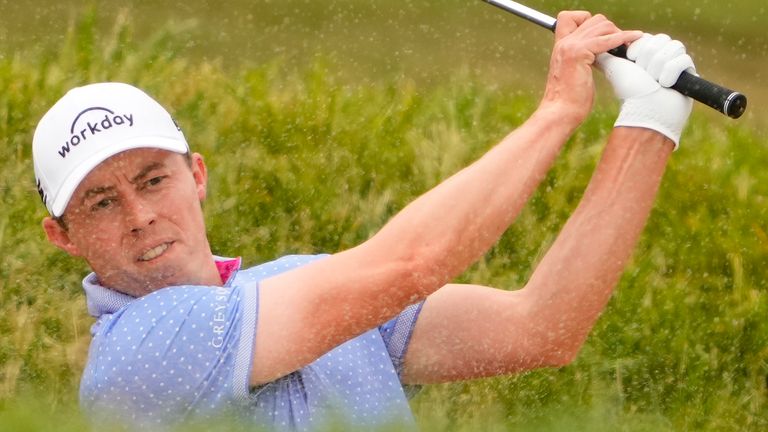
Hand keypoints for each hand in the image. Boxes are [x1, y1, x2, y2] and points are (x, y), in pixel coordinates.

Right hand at [540, 11, 641, 125]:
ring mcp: (570, 47)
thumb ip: (583, 59)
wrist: (560, 113)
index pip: (570, 17)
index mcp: (560, 46)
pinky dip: (624, 37)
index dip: (588, 21)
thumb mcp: (575, 73)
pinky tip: (635, 38)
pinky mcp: (578, 54)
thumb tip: (602, 54)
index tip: (601, 38)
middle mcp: (564, 43)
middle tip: (620, 46)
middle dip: (611, 29)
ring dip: (618, 33)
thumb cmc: (569, 100)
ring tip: (627, 47)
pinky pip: (607, 39)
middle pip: (593, 19)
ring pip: (602, 25)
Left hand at [596, 34, 695, 147]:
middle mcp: (662, 57)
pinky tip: (665, 85)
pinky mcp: (690, 73)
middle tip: (644, 74)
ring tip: (654, 81)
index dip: (640, 46)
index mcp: (646, 54)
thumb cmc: (630, 91)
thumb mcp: (614, 69)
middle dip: (649, 57)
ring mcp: (677, 64)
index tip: (631, 59)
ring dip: (659, 66)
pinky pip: (684, 60)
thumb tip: (595, 46)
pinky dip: (671, 73)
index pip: (649, 36)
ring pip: (675, 46)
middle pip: (663, 39)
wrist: (646, 110)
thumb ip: (606, 56)